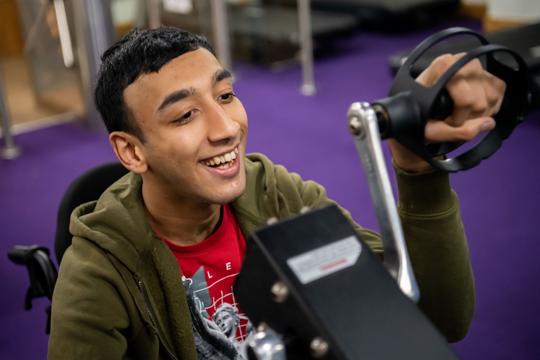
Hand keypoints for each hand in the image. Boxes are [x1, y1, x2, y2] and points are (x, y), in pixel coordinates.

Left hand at [389, 53, 505, 171]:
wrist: (417, 108)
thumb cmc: (418, 116)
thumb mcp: (430, 130)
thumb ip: (457, 132)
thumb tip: (488, 123)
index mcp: (442, 67)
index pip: (466, 99)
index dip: (459, 117)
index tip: (447, 121)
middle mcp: (461, 61)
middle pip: (480, 101)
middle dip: (469, 118)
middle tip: (453, 120)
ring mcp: (475, 65)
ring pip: (492, 98)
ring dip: (480, 114)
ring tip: (461, 115)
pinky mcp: (486, 72)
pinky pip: (500, 91)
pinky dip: (490, 106)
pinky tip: (473, 110)